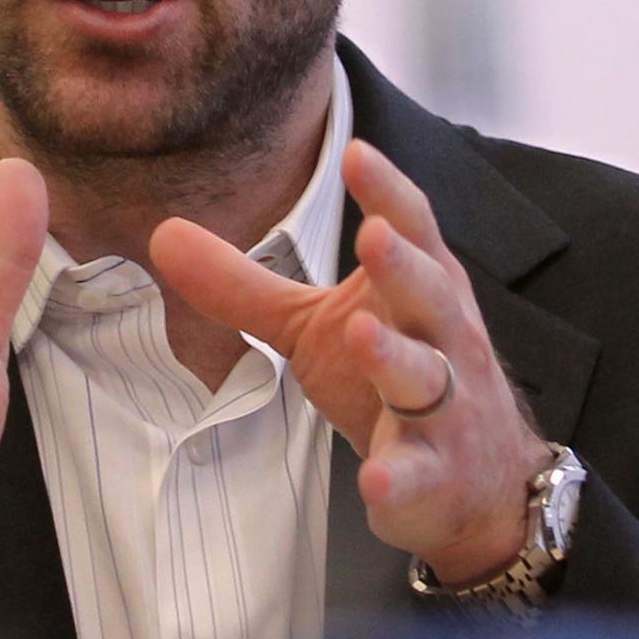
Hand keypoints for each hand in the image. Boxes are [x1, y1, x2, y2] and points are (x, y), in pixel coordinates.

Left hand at [143, 140, 550, 584]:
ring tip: (360, 331)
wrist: (476, 485)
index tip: (357, 152)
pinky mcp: (434, 473)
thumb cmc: (388, 380)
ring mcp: (444, 409)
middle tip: (373, 234)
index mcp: (416, 290)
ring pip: (424, 377)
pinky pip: (417, 472)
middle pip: (427, 294)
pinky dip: (398, 474)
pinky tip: (374, 476)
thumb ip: (245, 285)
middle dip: (402, 264)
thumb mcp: (317, 326)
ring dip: (394, 356)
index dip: (387, 191)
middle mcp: (440, 340)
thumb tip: (163, 233)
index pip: (411, 230)